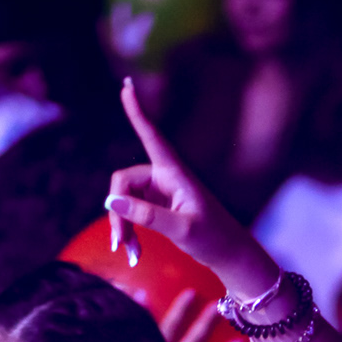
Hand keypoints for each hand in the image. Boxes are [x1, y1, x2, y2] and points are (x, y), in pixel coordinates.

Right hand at [105, 78, 278, 297]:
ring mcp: (160, 192)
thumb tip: (111, 201)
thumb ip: (147, 216)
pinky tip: (133, 252)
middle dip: (117, 211)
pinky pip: (132, 212)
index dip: (137, 112)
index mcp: (175, 174)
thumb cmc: (213, 239)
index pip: (152, 136)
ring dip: (123, 226)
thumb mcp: (181, 229)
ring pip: (124, 200)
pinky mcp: (158, 207)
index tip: (126, 86)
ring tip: (129, 252)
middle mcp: (165, 178)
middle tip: (119, 243)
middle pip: (123, 182)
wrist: (230, 256)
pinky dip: (130, 230)